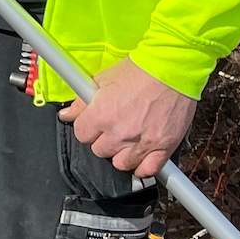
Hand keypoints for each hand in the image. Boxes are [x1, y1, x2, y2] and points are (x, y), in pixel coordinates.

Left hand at [59, 57, 195, 176]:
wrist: (171, 69)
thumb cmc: (140, 70)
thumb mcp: (103, 79)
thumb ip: (82, 103)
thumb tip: (67, 115)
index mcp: (101, 115)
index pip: (81, 135)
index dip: (87, 128)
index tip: (93, 123)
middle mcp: (119, 132)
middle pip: (99, 151)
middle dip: (103, 140)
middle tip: (112, 127)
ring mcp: (142, 142)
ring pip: (121, 163)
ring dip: (121, 154)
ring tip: (126, 139)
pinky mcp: (163, 146)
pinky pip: (148, 169)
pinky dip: (142, 167)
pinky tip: (140, 157)